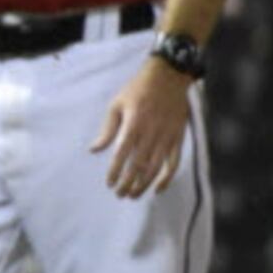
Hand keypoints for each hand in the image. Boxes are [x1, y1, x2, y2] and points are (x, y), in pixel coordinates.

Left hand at [90, 58, 194, 198]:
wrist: (168, 77)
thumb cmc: (137, 90)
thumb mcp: (116, 105)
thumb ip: (107, 129)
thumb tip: (94, 150)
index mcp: (134, 124)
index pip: (122, 154)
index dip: (115, 171)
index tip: (109, 183)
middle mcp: (151, 133)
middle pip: (139, 165)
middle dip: (128, 183)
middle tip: (119, 194)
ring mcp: (167, 137)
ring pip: (156, 168)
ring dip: (144, 184)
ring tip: (133, 195)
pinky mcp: (178, 138)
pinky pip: (174, 163)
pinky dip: (167, 178)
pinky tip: (158, 189)